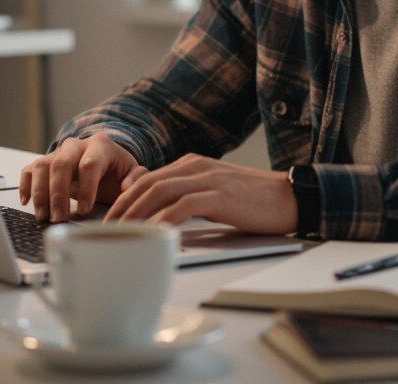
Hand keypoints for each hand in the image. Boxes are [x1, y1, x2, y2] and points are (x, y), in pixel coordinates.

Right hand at [19, 134, 148, 222]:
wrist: (105, 161)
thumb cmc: (117, 170)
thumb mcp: (132, 172)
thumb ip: (136, 178)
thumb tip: (126, 187)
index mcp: (100, 145)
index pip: (89, 164)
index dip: (86, 188)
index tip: (85, 211)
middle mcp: (76, 145)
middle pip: (61, 163)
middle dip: (58, 193)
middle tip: (59, 217)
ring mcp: (58, 153)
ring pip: (42, 166)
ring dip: (40, 193)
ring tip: (43, 217)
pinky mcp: (45, 163)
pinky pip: (29, 169)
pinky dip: (25, 185)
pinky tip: (26, 202)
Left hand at [104, 153, 297, 233]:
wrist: (290, 196)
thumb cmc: (254, 200)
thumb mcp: (215, 191)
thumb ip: (189, 194)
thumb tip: (160, 212)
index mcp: (192, 164)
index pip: (148, 179)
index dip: (125, 199)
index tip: (111, 219)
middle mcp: (195, 166)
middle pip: (147, 184)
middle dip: (122, 207)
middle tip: (107, 230)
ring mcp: (207, 179)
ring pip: (159, 192)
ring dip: (136, 214)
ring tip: (122, 234)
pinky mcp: (219, 195)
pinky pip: (182, 206)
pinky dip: (163, 219)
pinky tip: (153, 234)